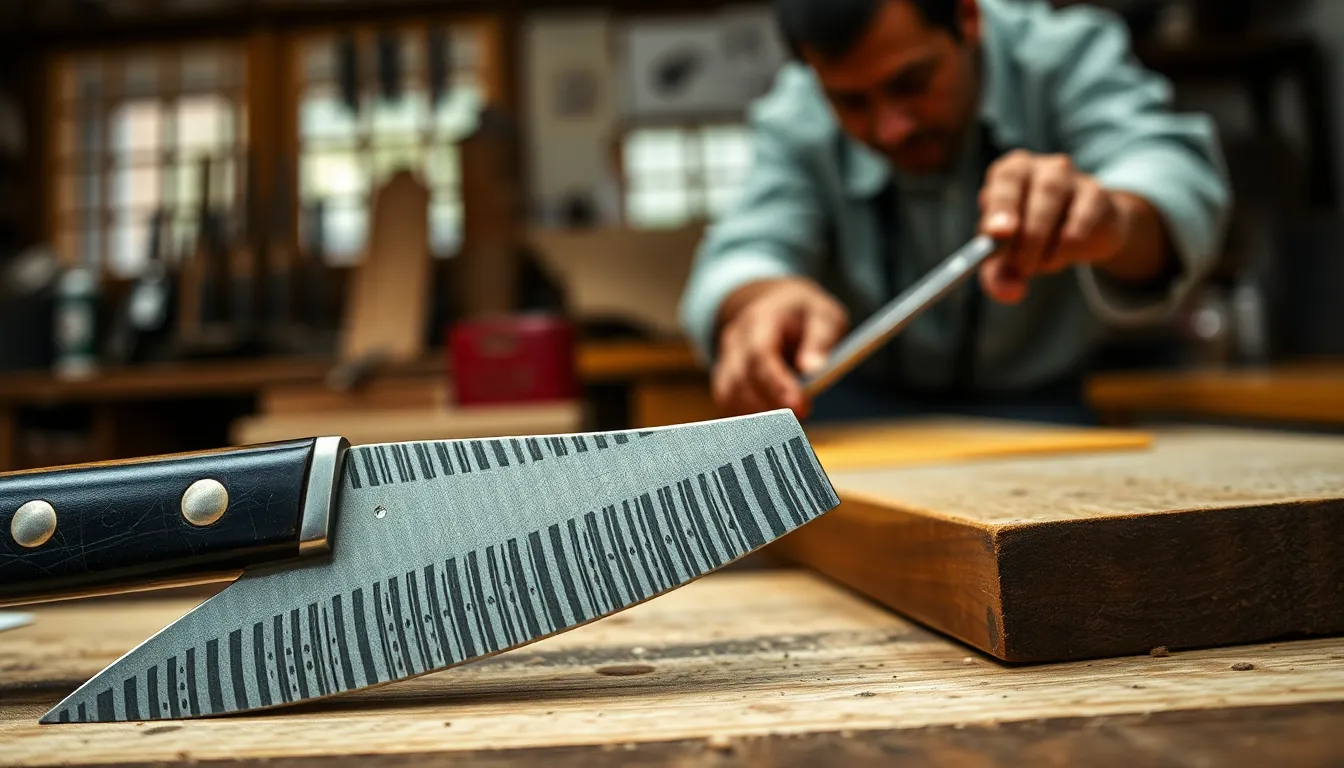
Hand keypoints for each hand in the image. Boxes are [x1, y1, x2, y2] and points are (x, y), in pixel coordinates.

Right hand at [712, 278, 848, 417]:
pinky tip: (772, 430)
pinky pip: (728, 405)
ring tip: (788, 429)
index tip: (800, 408)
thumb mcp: (824, 317)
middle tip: (798, 427)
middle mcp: (735, 341)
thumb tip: (814, 369)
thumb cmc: (804, 315)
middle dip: (768, 408)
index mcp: (760, 320)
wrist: (775, 308)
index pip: (760, 355)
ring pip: (729, 397)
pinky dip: (747, 422)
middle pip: (740, 380)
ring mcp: (725, 360)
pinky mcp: (724, 380)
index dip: (777, 384)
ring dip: (757, 418)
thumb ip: (820, 340)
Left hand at [977, 150, 1144, 302]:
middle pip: (1037, 192)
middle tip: (1020, 266)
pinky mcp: (1098, 196)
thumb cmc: (1031, 236)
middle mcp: (1043, 168)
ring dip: (1045, 241)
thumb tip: (1009, 293)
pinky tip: (1062, 255)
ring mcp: (1074, 178)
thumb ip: (999, 276)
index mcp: (1011, 172)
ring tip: (1040, 264)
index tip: (997, 234)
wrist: (1084, 233)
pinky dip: (1070, 244)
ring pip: (1058, 203)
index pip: (1005, 178)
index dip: (1001, 205)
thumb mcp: (1007, 259)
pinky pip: (1084, 219)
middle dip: (1027, 234)